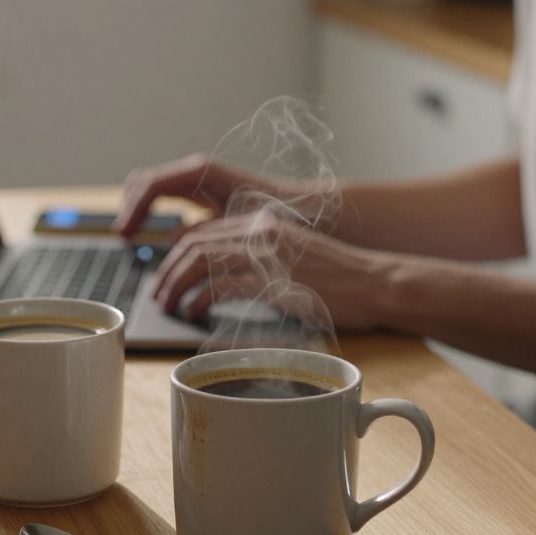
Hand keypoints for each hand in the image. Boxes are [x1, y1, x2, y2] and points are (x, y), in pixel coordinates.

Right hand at [113, 154, 278, 237]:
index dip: (133, 210)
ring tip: (129, 236)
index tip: (124, 234)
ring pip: (149, 186)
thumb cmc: (274, 215)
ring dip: (135, 208)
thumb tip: (172, 240)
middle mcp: (194, 170)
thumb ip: (203, 230)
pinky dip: (147, 210)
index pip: (152, 185)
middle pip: (143, 181)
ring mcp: (194, 178)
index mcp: (201, 173)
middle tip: (123, 237)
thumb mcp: (236, 225)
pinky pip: (161, 195)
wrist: (299, 207)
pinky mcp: (197, 189)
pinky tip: (147, 232)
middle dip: (128, 207)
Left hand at [151, 211, 385, 331]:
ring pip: (200, 261)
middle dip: (168, 271)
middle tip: (160, 295)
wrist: (375, 283)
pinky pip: (220, 287)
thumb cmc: (340, 279)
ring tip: (169, 306)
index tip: (167, 275)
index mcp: (262, 221)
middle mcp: (260, 230)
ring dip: (177, 285)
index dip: (177, 254)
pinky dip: (201, 300)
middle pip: (194, 244)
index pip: (204, 231)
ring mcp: (266, 253)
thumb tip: (221, 278)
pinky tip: (196, 313)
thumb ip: (259, 259)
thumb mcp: (294, 257)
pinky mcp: (272, 279)